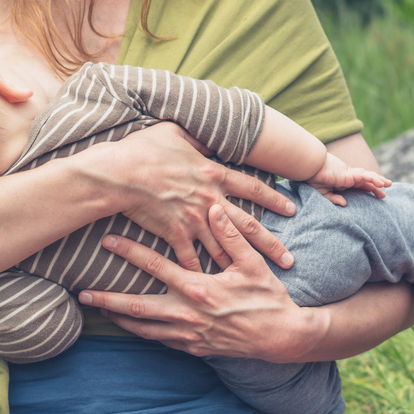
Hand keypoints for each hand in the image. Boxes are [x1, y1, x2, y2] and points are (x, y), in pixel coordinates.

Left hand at [79, 204, 329, 361]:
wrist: (282, 337)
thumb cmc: (269, 298)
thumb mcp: (253, 264)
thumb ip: (231, 236)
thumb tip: (214, 208)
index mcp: (199, 289)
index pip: (156, 268)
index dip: (130, 253)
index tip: (108, 242)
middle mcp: (188, 314)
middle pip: (137, 307)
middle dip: (107, 300)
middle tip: (82, 295)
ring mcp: (189, 335)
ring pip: (144, 329)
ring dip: (119, 320)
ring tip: (98, 311)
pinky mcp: (195, 348)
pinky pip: (161, 341)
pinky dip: (142, 333)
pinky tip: (131, 327)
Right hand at [84, 122, 296, 272]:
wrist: (122, 173)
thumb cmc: (144, 148)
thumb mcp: (175, 131)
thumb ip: (194, 135)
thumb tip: (201, 128)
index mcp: (214, 173)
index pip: (253, 187)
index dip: (273, 198)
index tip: (291, 209)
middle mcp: (211, 199)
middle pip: (249, 226)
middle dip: (271, 244)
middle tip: (289, 260)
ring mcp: (194, 219)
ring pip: (225, 247)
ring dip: (240, 264)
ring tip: (257, 279)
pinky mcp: (175, 234)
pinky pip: (192, 258)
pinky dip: (200, 272)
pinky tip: (210, 285)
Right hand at [307, 152, 390, 206]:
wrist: (309, 168)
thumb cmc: (313, 178)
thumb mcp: (323, 193)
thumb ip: (333, 198)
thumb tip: (345, 203)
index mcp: (344, 182)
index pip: (360, 186)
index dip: (369, 190)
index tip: (379, 196)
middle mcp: (348, 177)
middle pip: (366, 181)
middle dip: (376, 187)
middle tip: (384, 195)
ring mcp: (350, 174)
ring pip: (368, 177)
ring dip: (379, 180)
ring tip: (388, 184)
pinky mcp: (349, 173)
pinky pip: (364, 176)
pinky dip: (373, 179)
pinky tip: (381, 183)